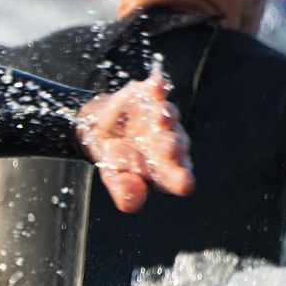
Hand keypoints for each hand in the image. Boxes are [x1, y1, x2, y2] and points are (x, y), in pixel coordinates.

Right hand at [76, 71, 194, 212]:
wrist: (102, 130)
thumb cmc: (117, 159)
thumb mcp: (115, 178)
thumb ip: (125, 190)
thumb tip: (132, 201)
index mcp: (166, 168)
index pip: (177, 174)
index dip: (180, 178)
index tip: (183, 183)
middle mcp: (170, 142)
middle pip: (176, 144)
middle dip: (172, 145)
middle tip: (169, 147)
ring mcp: (161, 117)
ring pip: (169, 117)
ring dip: (165, 116)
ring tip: (160, 117)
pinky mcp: (149, 96)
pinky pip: (156, 92)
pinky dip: (157, 88)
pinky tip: (157, 84)